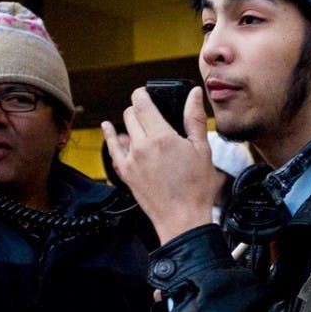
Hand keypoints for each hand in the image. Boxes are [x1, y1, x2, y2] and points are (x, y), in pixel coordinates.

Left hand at [101, 86, 215, 243]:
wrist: (183, 218)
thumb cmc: (196, 188)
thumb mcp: (202, 149)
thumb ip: (194, 118)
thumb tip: (194, 94)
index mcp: (161, 137)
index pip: (142, 102)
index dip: (143, 93)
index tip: (147, 93)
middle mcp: (142, 146)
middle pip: (131, 113)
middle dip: (140, 108)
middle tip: (152, 112)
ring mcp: (130, 160)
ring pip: (122, 129)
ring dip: (131, 123)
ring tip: (142, 126)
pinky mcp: (125, 173)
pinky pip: (112, 149)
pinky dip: (110, 137)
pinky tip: (108, 129)